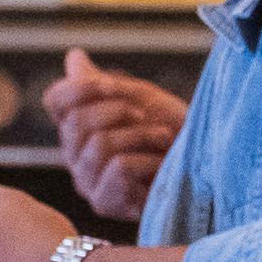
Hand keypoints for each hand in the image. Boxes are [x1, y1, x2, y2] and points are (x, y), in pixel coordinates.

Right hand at [46, 49, 184, 223]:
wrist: (206, 163)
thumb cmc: (173, 131)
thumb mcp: (140, 98)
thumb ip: (103, 83)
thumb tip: (74, 57)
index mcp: (78, 126)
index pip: (55, 100)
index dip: (80, 88)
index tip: (114, 86)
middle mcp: (75, 154)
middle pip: (76, 122)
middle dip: (118, 111)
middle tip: (145, 116)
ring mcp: (86, 181)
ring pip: (99, 144)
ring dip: (141, 135)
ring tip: (162, 139)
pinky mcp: (104, 203)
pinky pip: (119, 169)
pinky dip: (148, 162)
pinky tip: (162, 166)